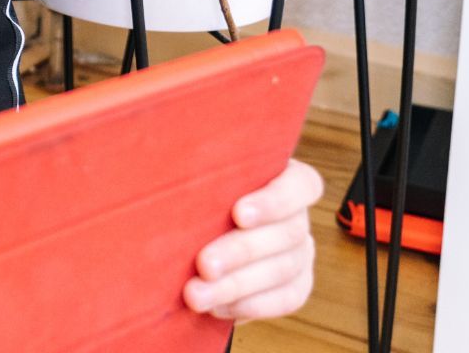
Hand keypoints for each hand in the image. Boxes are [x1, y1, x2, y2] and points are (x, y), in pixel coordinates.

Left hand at [183, 158, 323, 320]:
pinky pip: (285, 298)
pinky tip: (216, 306)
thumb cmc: (187, 194)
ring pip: (281, 269)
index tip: (239, 214)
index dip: (275, 200)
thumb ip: (193, 170)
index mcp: (280, 177)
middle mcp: (296, 215)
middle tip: (204, 265)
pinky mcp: (295, 285)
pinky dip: (250, 304)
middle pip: (285, 233)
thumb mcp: (192, 175)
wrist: (191, 241)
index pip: (301, 185)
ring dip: (236, 284)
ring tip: (196, 294)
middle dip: (240, 251)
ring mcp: (300, 251)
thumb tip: (166, 162)